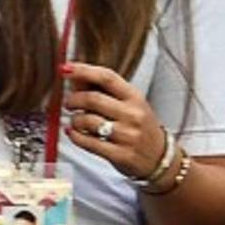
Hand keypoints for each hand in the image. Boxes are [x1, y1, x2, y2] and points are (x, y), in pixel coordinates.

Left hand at [63, 62, 168, 179]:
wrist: (158, 155)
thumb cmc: (139, 125)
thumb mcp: (129, 103)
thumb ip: (104, 90)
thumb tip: (75, 78)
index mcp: (135, 97)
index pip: (107, 77)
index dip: (84, 71)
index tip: (66, 68)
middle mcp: (133, 114)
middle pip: (93, 99)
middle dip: (73, 99)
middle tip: (69, 103)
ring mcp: (127, 135)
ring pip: (88, 121)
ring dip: (74, 120)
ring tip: (76, 121)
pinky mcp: (120, 154)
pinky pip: (88, 143)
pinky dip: (75, 136)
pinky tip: (74, 133)